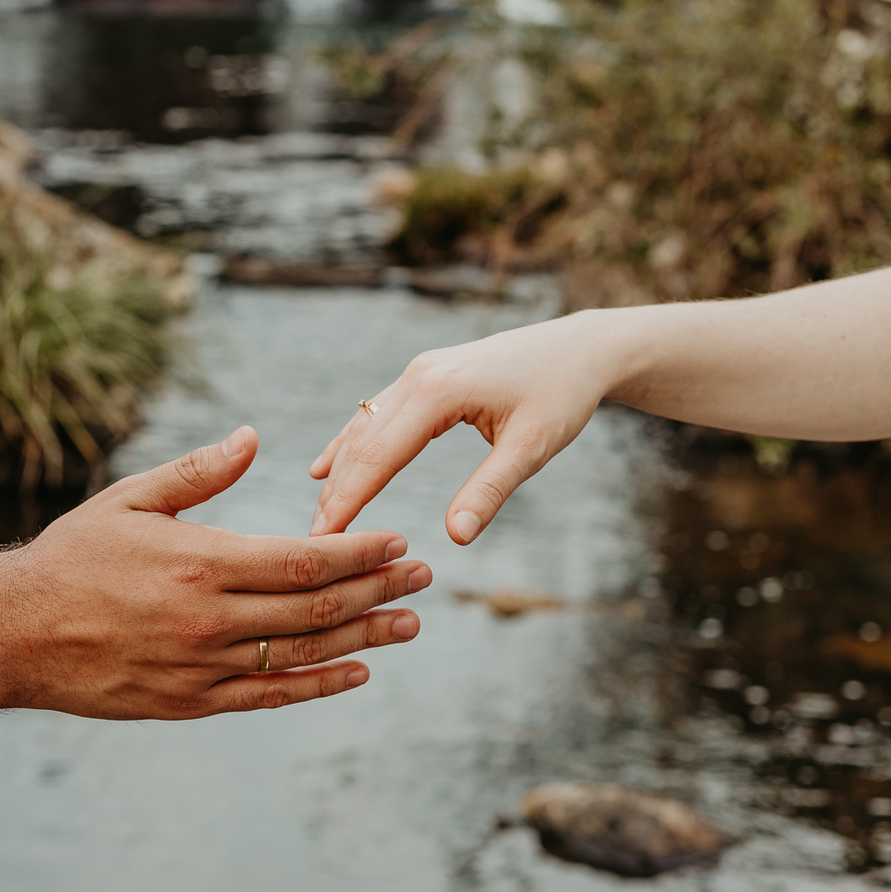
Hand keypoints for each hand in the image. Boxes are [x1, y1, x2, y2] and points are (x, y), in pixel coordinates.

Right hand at [10, 425, 430, 718]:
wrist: (16, 634)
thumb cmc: (73, 556)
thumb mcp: (132, 499)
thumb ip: (199, 473)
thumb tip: (252, 437)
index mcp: (204, 562)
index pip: (304, 561)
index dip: (359, 552)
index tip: (399, 540)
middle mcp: (213, 620)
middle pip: (318, 609)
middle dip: (378, 589)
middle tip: (424, 577)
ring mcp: (205, 667)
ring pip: (305, 655)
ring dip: (365, 638)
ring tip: (410, 624)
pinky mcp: (192, 702)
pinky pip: (271, 696)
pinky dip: (319, 686)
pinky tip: (356, 673)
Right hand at [309, 316, 610, 544]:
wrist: (580, 347)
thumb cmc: (562, 395)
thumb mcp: (532, 448)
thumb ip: (490, 491)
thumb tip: (455, 537)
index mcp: (439, 392)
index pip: (379, 456)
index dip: (349, 501)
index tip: (323, 540)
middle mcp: (418, 376)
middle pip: (363, 443)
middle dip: (336, 494)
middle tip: (311, 543)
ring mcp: (418, 372)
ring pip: (363, 427)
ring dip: (339, 471)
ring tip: (317, 516)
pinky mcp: (425, 376)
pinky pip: (375, 414)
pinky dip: (350, 444)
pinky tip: (324, 467)